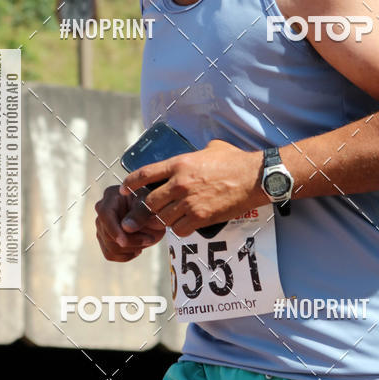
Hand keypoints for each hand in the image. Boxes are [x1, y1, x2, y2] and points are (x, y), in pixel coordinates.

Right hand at [95, 185, 165, 261]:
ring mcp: (102, 225)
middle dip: (130, 241)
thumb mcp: (151, 206)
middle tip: (150, 238)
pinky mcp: (105, 239)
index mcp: (112, 195)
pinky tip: (137, 249)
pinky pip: (110, 254)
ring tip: (146, 241)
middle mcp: (103, 210)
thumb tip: (125, 227)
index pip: (105, 214)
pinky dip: (125, 256)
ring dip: (130, 249)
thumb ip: (141, 213)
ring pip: (109, 247)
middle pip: (107, 234)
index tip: (124, 241)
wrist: (154, 214)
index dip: (113, 230)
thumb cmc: (153, 206)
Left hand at [120, 139, 267, 236]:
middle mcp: (179, 184)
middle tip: (136, 219)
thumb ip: (194, 154)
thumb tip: (193, 154)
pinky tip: (183, 226)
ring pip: (162, 219)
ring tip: (164, 222)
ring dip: (162, 221)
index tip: (123, 190)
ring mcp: (189, 202)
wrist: (254, 178)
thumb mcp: (211, 149)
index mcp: (179, 164)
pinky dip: (178, 230)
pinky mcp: (201, 217)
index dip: (129, 184)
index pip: (143, 175)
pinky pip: (179, 230)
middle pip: (149, 203)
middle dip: (141, 212)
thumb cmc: (235, 161)